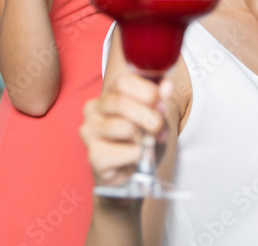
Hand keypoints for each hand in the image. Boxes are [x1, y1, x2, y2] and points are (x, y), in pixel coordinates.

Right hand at [80, 71, 170, 189]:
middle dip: (148, 115)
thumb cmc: (141, 141)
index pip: (124, 82)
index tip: (161, 104)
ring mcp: (90, 133)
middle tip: (158, 127)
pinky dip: (137, 156)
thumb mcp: (154, 117)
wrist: (132, 176)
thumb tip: (168, 86)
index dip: (148, 92)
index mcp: (107, 95)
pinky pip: (123, 152)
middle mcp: (93, 110)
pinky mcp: (94, 156)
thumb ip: (160, 100)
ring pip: (123, 127)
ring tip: (149, 144)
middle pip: (120, 102)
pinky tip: (137, 158)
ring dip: (144, 138)